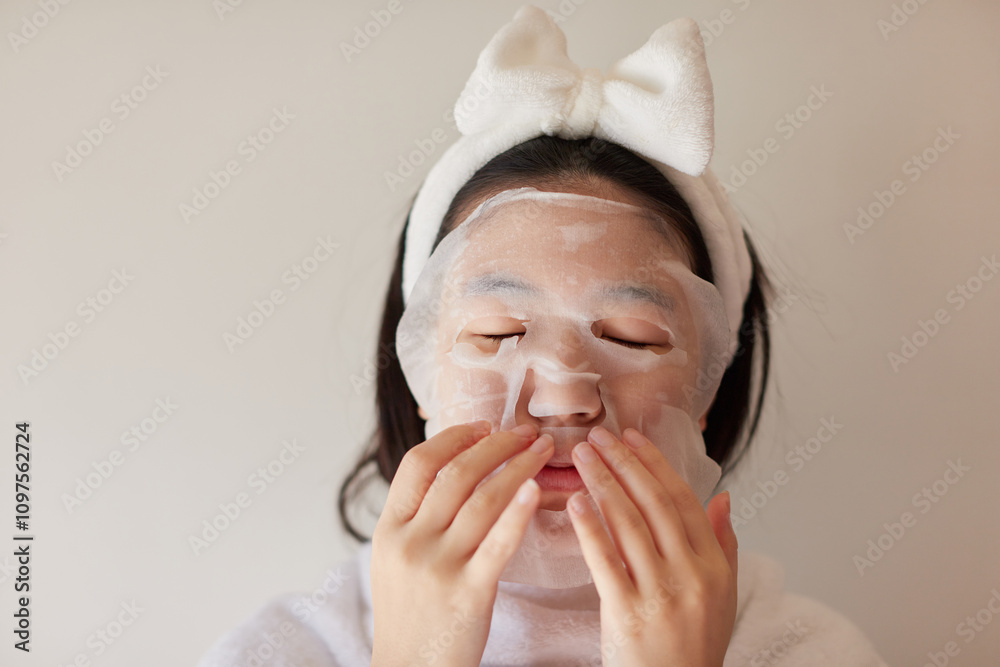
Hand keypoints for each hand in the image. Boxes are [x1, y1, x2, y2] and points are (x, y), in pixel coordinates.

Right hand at [370, 420, 553, 666]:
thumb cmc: (410, 615)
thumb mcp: (396, 559)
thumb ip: (415, 517)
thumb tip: (449, 468)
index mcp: (390, 529)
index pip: (418, 464)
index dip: (454, 437)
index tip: (485, 425)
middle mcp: (411, 542)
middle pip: (456, 474)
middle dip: (497, 445)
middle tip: (527, 432)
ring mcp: (439, 566)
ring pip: (482, 500)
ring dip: (518, 467)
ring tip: (543, 451)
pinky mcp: (469, 592)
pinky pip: (498, 543)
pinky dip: (519, 512)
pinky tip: (537, 489)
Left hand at [566, 425, 737, 666]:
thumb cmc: (694, 648)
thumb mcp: (724, 596)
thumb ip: (723, 544)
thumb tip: (722, 497)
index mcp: (713, 565)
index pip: (682, 499)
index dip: (654, 463)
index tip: (631, 436)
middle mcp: (690, 574)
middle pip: (654, 504)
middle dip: (624, 463)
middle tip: (599, 436)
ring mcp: (660, 593)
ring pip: (629, 525)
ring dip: (603, 484)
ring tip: (582, 458)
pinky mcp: (628, 613)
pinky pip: (606, 561)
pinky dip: (590, 529)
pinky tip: (575, 503)